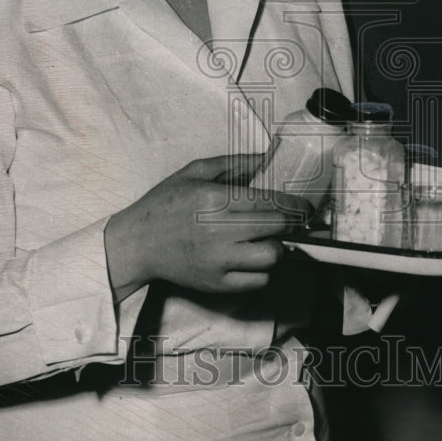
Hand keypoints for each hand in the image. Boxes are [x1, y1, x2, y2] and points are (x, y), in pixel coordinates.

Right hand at [104, 155, 308, 298]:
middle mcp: (218, 231)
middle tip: (290, 220)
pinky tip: (252, 257)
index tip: (304, 206)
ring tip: (266, 238)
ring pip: (272, 257)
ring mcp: (218, 261)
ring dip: (277, 246)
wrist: (137, 243)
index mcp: (214, 199)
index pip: (270, 202)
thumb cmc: (165, 204)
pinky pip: (258, 281)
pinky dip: (263, 270)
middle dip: (291, 223)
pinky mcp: (217, 284)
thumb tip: (269, 157)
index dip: (295, 204)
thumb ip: (235, 162)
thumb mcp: (195, 171)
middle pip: (277, 228)